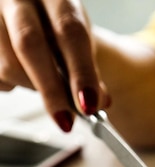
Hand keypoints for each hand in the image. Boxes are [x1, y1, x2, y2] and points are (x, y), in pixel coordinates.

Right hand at [0, 0, 108, 130]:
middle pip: (30, 44)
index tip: (89, 106)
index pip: (70, 31)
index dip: (81, 71)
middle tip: (66, 121)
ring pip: (9, 64)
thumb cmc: (56, 25)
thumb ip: (88, 69)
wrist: (33, 10)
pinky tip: (23, 73)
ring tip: (45, 83)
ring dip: (32, 87)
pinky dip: (13, 83)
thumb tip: (98, 103)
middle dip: (51, 89)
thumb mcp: (78, 39)